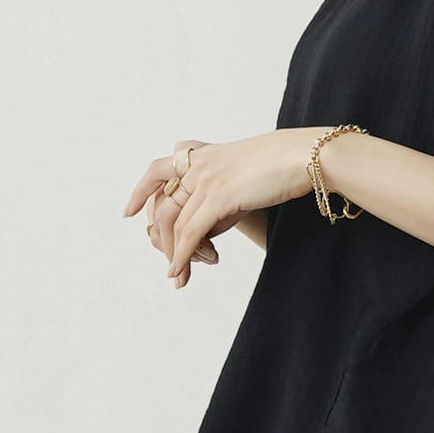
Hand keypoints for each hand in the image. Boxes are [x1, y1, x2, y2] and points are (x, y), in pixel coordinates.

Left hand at [121, 131, 318, 288]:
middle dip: (162, 240)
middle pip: (164, 206)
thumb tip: (206, 232)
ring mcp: (206, 179)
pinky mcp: (219, 197)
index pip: (158, 173)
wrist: (305, 156)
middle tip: (170, 265)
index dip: (140, 192)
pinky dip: (181, 255)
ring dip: (174, 255)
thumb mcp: (245, 176)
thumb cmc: (284, 166)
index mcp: (203, 154)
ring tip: (178, 278)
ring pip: (176, 224)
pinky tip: (179, 271)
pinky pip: (191, 232)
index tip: (129, 212)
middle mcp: (198, 164)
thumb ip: (221, 196)